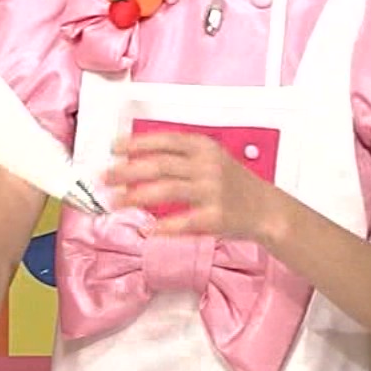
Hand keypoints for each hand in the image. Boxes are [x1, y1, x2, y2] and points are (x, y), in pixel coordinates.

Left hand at [105, 131, 283, 241]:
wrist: (266, 208)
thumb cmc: (232, 183)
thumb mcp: (211, 158)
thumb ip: (180, 155)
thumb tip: (136, 158)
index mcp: (204, 147)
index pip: (165, 140)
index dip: (136, 143)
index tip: (114, 148)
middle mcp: (208, 166)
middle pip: (159, 165)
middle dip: (127, 170)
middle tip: (105, 176)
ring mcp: (212, 191)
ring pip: (167, 191)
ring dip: (135, 196)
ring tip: (114, 201)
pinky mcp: (216, 216)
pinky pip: (184, 221)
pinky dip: (164, 226)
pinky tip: (148, 229)